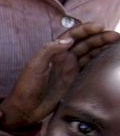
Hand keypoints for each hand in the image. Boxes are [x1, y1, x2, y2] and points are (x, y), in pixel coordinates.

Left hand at [0, 23, 119, 129]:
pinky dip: (98, 60)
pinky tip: (108, 57)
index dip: (86, 30)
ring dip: (101, 47)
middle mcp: (63, 58)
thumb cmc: (26, 87)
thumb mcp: (34, 66)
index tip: (100, 26)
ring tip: (116, 43)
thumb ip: (49, 50)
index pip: (72, 36)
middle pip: (84, 43)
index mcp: (53, 51)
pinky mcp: (73, 80)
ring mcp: (69, 69)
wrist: (25, 109)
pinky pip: (88, 66)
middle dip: (99, 38)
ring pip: (89, 53)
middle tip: (115, 36)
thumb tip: (68, 39)